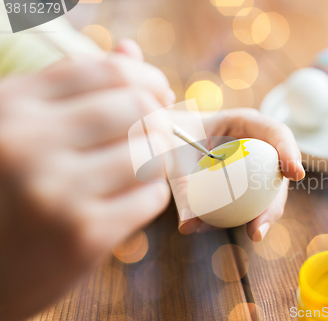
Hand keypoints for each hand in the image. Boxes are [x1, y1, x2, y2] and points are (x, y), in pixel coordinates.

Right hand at [0, 41, 172, 319]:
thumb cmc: (6, 189)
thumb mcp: (20, 126)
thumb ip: (74, 87)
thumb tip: (131, 51)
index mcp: (13, 106)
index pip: (108, 71)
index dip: (147, 78)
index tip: (158, 93)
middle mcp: (29, 144)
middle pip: (138, 107)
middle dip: (159, 119)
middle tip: (155, 133)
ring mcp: (56, 192)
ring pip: (151, 152)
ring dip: (158, 158)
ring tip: (141, 166)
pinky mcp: (82, 237)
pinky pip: (151, 196)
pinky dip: (150, 193)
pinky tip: (128, 198)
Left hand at [171, 108, 304, 241]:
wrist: (162, 140)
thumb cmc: (169, 138)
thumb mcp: (172, 159)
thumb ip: (181, 188)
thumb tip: (189, 226)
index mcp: (243, 123)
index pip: (275, 132)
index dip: (289, 151)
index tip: (295, 173)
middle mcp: (254, 144)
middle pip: (277, 171)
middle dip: (277, 200)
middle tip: (265, 222)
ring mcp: (251, 166)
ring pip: (268, 191)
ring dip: (264, 214)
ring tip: (254, 233)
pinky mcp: (244, 184)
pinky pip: (250, 202)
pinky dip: (244, 217)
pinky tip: (233, 230)